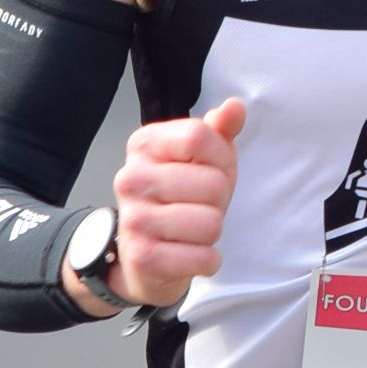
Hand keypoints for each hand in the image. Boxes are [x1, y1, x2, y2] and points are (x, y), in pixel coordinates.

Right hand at [74, 96, 244, 309]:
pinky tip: (190, 253)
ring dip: (212, 232)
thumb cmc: (179, 199)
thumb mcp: (203, 160)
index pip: (200, 136)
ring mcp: (134, 218)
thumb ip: (218, 131)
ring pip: (211, 223)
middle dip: (219, 201)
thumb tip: (235, 107)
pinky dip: (208, 260)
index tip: (212, 170)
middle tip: (199, 207)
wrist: (145, 256)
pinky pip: (203, 257)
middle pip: (213, 184)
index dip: (221, 158)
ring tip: (192, 231)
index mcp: (144, 144)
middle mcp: (131, 178)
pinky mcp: (142, 257)